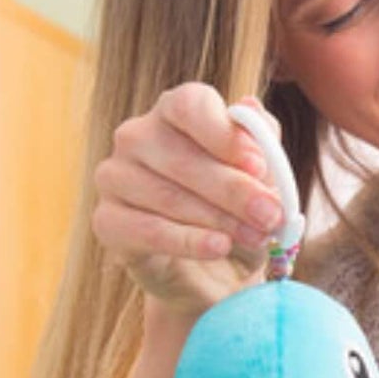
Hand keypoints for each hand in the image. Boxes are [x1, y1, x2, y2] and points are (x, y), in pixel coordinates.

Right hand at [91, 84, 287, 312]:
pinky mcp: (107, 220)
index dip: (224, 134)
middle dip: (234, 190)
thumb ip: (260, 143)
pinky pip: (148, 230)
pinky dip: (188, 241)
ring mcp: (115, 176)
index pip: (189, 105)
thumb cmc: (237, 212)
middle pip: (182, 156)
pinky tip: (219, 247)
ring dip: (219, 219)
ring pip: (168, 196)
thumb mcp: (261, 180)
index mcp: (174, 112)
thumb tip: (250, 108)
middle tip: (270, 215)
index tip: (258, 165)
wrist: (216, 272)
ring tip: (256, 237)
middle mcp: (137, 136)